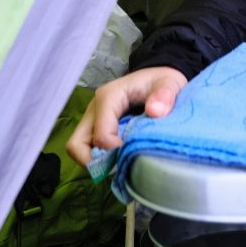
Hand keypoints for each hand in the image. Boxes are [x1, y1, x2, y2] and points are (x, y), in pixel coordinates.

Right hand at [66, 66, 187, 166]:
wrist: (159, 79)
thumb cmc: (161, 81)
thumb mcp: (168, 83)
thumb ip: (164, 95)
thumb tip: (155, 111)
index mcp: (108, 98)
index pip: (100, 135)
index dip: (114, 152)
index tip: (134, 156)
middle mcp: (95, 109)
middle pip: (77, 144)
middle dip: (95, 163)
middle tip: (120, 167)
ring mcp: (94, 119)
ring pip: (80, 149)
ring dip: (97, 162)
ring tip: (121, 164)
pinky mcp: (97, 127)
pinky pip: (90, 148)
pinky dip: (102, 158)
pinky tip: (122, 159)